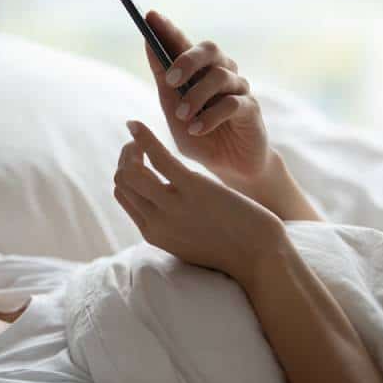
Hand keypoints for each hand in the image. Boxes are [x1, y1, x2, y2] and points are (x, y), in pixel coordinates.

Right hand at [114, 120, 285, 284]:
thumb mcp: (189, 242)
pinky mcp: (194, 189)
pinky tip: (136, 124)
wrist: (260, 257)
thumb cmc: (231, 248)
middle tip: (138, 145)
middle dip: (125, 157)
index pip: (122, 196)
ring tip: (140, 138)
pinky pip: (158, 159)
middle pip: (122, 181)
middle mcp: (157, 221)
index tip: (137, 159)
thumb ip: (171, 223)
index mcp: (154, 233)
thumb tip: (163, 206)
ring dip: (132, 148)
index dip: (124, 172)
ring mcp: (173, 206)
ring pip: (131, 171)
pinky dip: (143, 138)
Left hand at [143, 10, 273, 184]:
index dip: (167, 28)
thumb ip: (163, 83)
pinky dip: (210, 117)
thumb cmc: (199, 136)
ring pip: (219, 76)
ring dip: (195, 96)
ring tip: (183, 117)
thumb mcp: (173, 112)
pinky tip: (196, 129)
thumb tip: (149, 48)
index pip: (182, 42)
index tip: (150, 16)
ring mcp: (238, 88)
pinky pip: (232, 103)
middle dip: (186, 60)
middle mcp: (220, 72)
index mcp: (197, 71)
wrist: (227, 168)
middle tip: (169, 81)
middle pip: (209, 49)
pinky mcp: (251, 108)